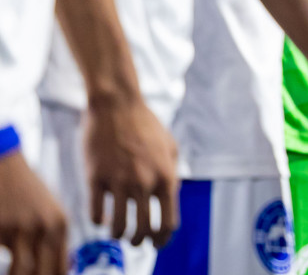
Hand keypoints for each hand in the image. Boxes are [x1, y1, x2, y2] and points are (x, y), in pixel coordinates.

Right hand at [0, 151, 68, 274]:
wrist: (5, 165)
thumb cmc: (27, 191)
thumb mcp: (50, 210)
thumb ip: (56, 237)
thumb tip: (68, 266)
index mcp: (59, 224)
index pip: (61, 267)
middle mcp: (43, 228)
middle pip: (43, 272)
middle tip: (31, 274)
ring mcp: (18, 229)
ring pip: (21, 271)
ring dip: (17, 273)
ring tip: (14, 271)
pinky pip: (1, 257)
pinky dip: (2, 264)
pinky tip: (4, 263)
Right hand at [83, 94, 179, 246]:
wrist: (117, 105)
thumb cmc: (146, 125)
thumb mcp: (170, 147)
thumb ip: (172, 174)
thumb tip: (171, 199)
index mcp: (166, 177)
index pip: (168, 222)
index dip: (163, 239)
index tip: (158, 243)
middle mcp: (144, 182)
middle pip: (144, 230)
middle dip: (140, 241)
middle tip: (136, 241)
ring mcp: (119, 181)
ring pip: (118, 227)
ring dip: (118, 235)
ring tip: (118, 232)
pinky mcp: (95, 178)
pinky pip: (95, 213)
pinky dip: (99, 220)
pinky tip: (101, 216)